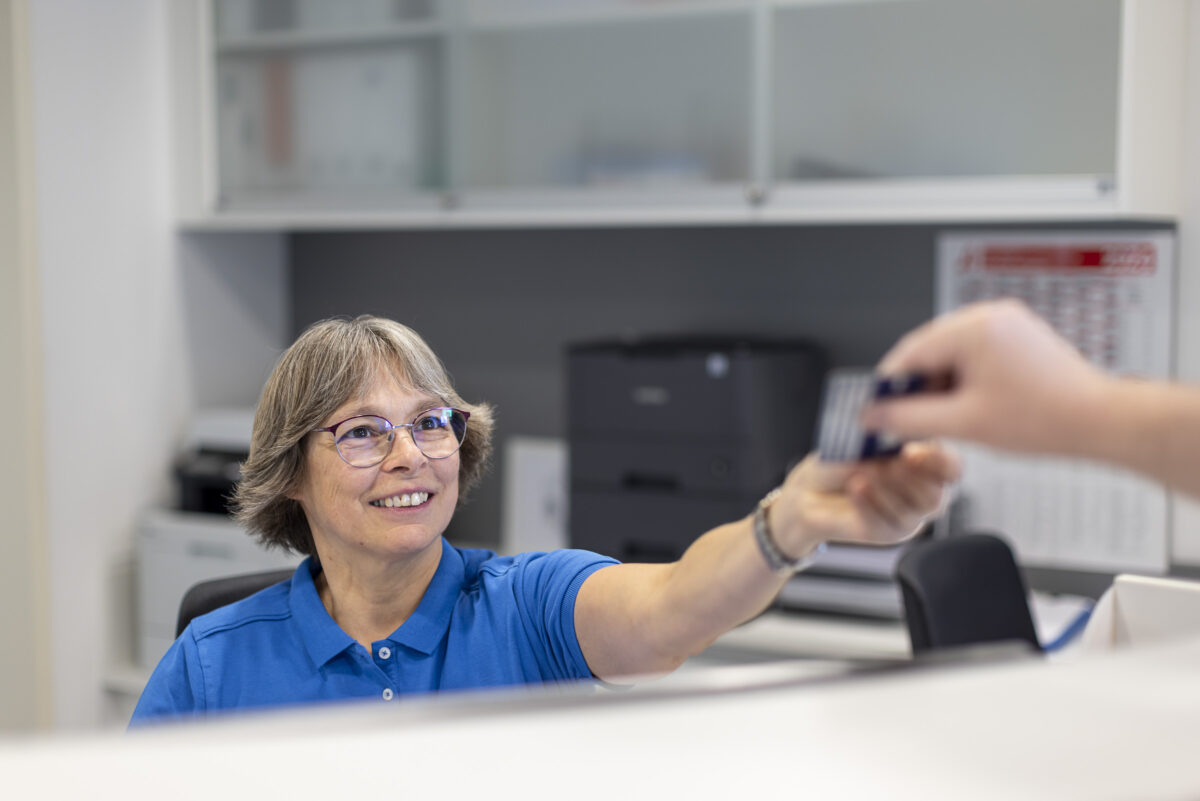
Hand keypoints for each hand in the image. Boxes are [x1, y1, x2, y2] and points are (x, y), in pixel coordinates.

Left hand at [769, 441, 959, 555]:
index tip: (911, 451)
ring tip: (862, 477)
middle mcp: (922, 491)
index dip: (938, 460)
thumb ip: (884, 444)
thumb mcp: (859, 444)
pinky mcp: (887, 534)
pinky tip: (856, 489)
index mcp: (924, 462)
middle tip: (890, 466)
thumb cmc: (838, 462)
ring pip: (914, 512)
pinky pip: (887, 524)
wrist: (807, 492)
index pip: (951, 466)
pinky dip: (870, 504)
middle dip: (913, 479)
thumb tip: (898, 440)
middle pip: (938, 495)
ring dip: (887, 491)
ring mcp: (908, 516)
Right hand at [861, 299, 1111, 457]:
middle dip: (914, 389)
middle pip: (928, 352)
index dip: (887, 388)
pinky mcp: (1018, 338)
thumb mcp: (963, 423)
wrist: (1101, 421)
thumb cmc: (1047, 418)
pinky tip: (967, 408)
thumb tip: (874, 416)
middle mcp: (989, 317)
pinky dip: (963, 381)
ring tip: (944, 420)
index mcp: (972, 328)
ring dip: (939, 387)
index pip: (908, 354)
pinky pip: (974, 355)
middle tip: (904, 422)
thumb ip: (908, 418)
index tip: (874, 413)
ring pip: (950, 355)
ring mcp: (1006, 324)